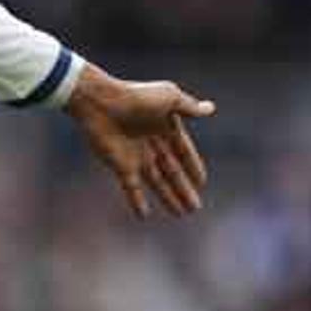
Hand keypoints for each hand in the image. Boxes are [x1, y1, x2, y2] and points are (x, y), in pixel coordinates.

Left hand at [65, 65, 214, 218]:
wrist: (99, 102)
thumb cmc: (134, 95)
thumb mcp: (169, 96)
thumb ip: (189, 106)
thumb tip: (211, 109)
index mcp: (164, 128)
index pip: (183, 152)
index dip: (193, 167)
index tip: (202, 182)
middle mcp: (151, 144)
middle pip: (172, 172)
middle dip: (184, 190)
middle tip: (196, 208)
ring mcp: (135, 156)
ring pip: (156, 182)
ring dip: (168, 198)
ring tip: (182, 214)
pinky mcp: (120, 165)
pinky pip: (131, 187)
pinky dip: (137, 201)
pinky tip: (144, 216)